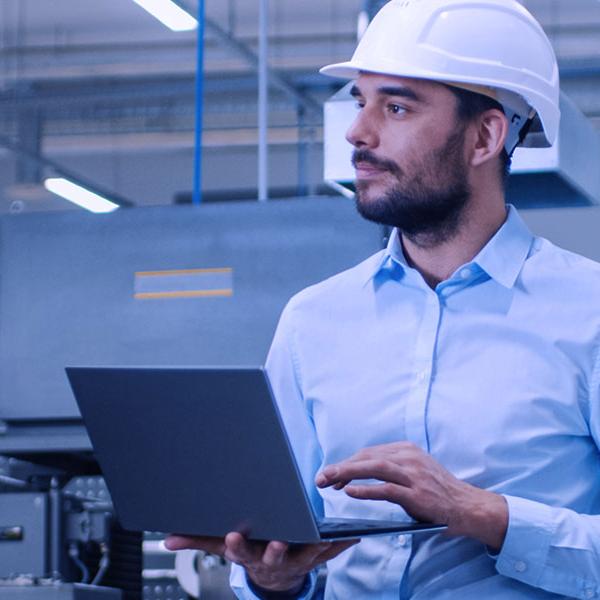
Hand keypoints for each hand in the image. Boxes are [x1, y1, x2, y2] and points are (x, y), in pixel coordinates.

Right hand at [164, 532, 358, 592]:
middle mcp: (272, 559)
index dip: (235, 546)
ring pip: (305, 555)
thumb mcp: (222, 546)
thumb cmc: (248, 551)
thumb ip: (197, 540)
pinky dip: (340, 546)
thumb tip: (167, 539)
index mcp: (249, 554)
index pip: (239, 552)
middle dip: (274, 550)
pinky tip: (352, 536)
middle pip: (272, 557)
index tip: (231, 536)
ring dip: (316, 546)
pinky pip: (329, 554)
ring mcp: (294, 561)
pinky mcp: (314, 559)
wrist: (274, 578)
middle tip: (277, 542)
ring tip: (326, 534)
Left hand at [315, 441, 507, 551]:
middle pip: (367, 457)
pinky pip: (387, 489)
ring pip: (375, 468)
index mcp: (405, 450)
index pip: (368, 453)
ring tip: (329, 480)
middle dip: (341, 466)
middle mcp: (409, 457)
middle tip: (321, 478)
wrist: (468, 506)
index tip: (331, 474)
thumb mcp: (413, 470)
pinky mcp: (418, 494)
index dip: (347, 463)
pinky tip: (350, 492)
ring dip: (348, 473)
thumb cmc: (436, 491)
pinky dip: (367, 490)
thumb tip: (357, 471)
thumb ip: (390, 468)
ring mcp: (414, 475)